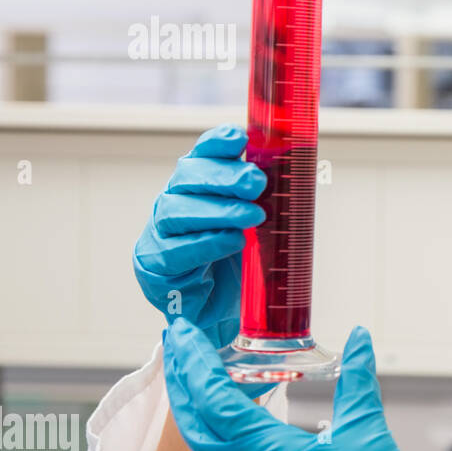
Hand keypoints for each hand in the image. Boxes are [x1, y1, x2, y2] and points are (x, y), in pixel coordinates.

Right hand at [134, 125, 266, 349]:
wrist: (216, 313)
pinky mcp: (155, 265)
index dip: (217, 143)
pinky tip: (233, 241)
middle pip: (187, 176)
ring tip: (252, 215)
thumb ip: (264, 201)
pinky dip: (207, 243)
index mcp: (196, 188)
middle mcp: (173, 203)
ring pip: (177, 210)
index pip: (201, 154)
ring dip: (219, 210)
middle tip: (256, 182)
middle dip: (224, 175)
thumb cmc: (235, 264)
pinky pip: (176, 250)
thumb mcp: (257, 227)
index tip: (239, 137)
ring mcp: (159, 233)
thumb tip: (296, 174)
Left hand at [161, 317, 451, 450]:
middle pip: (195, 426)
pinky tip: (238, 431)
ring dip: (199, 414)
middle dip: (183, 383)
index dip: (193, 363)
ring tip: (204, 381)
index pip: (212, 401)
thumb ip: (358, 382)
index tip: (183, 334)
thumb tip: (360, 341)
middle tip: (181, 348)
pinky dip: (221, 444)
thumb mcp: (369, 437)